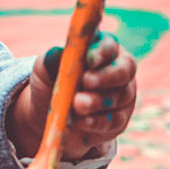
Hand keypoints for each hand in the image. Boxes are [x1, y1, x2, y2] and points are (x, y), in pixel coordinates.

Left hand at [7, 32, 136, 160]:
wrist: (48, 119)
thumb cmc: (50, 85)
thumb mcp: (45, 70)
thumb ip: (52, 59)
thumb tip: (60, 53)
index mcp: (102, 50)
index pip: (109, 47)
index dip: (101, 52)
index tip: (89, 59)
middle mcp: (119, 70)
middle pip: (124, 70)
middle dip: (105, 76)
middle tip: (86, 81)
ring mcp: (123, 96)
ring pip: (121, 96)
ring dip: (98, 101)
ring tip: (77, 104)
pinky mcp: (119, 121)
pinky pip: (115, 121)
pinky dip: (98, 121)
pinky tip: (83, 121)